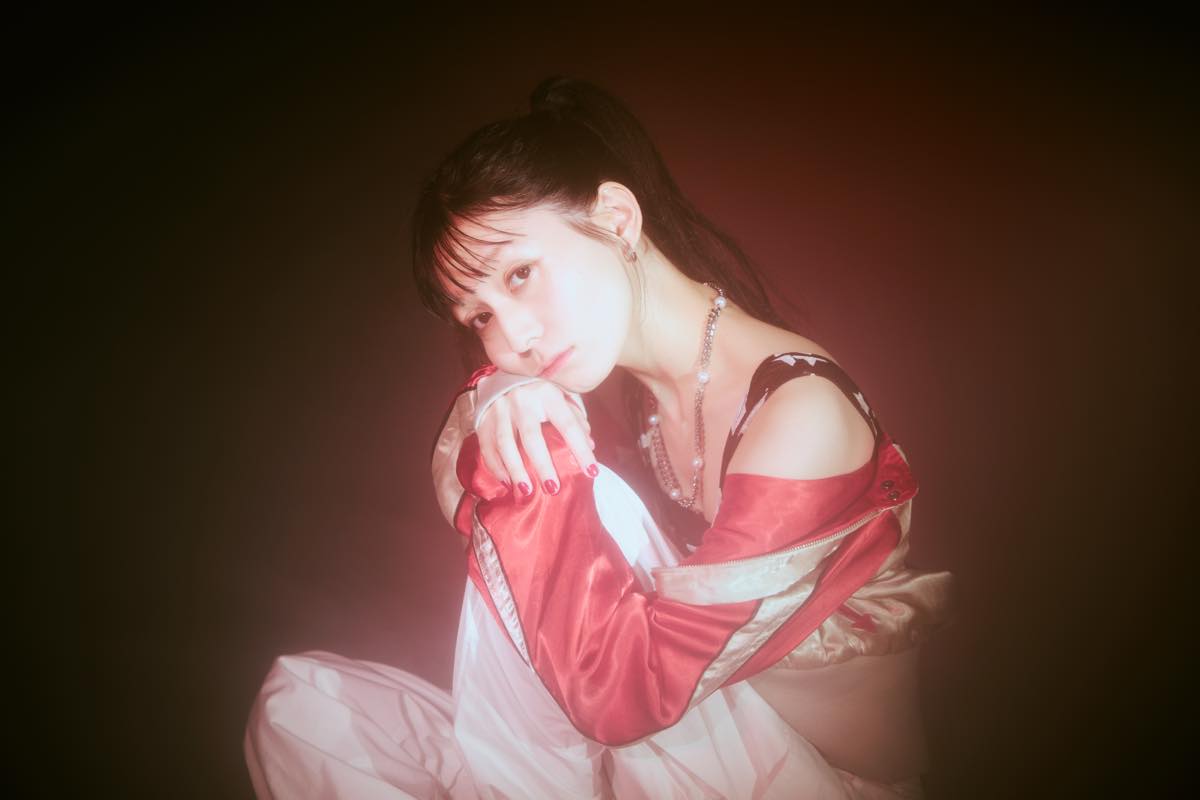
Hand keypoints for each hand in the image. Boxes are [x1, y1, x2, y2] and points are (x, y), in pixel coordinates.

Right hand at [476, 381, 597, 496]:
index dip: (580, 449)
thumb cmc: (538, 394)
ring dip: (516, 470)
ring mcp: (499, 410)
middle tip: (553, 488)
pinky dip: (497, 467)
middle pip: (532, 438)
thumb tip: (590, 445)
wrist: (502, 377)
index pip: (567, 424)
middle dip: (543, 465)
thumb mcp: (559, 398)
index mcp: (547, 395)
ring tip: (527, 490)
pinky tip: (507, 482)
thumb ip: (575, 419)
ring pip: (506, 444)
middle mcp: (521, 401)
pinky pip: (488, 448)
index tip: (592, 471)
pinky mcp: (483, 420)